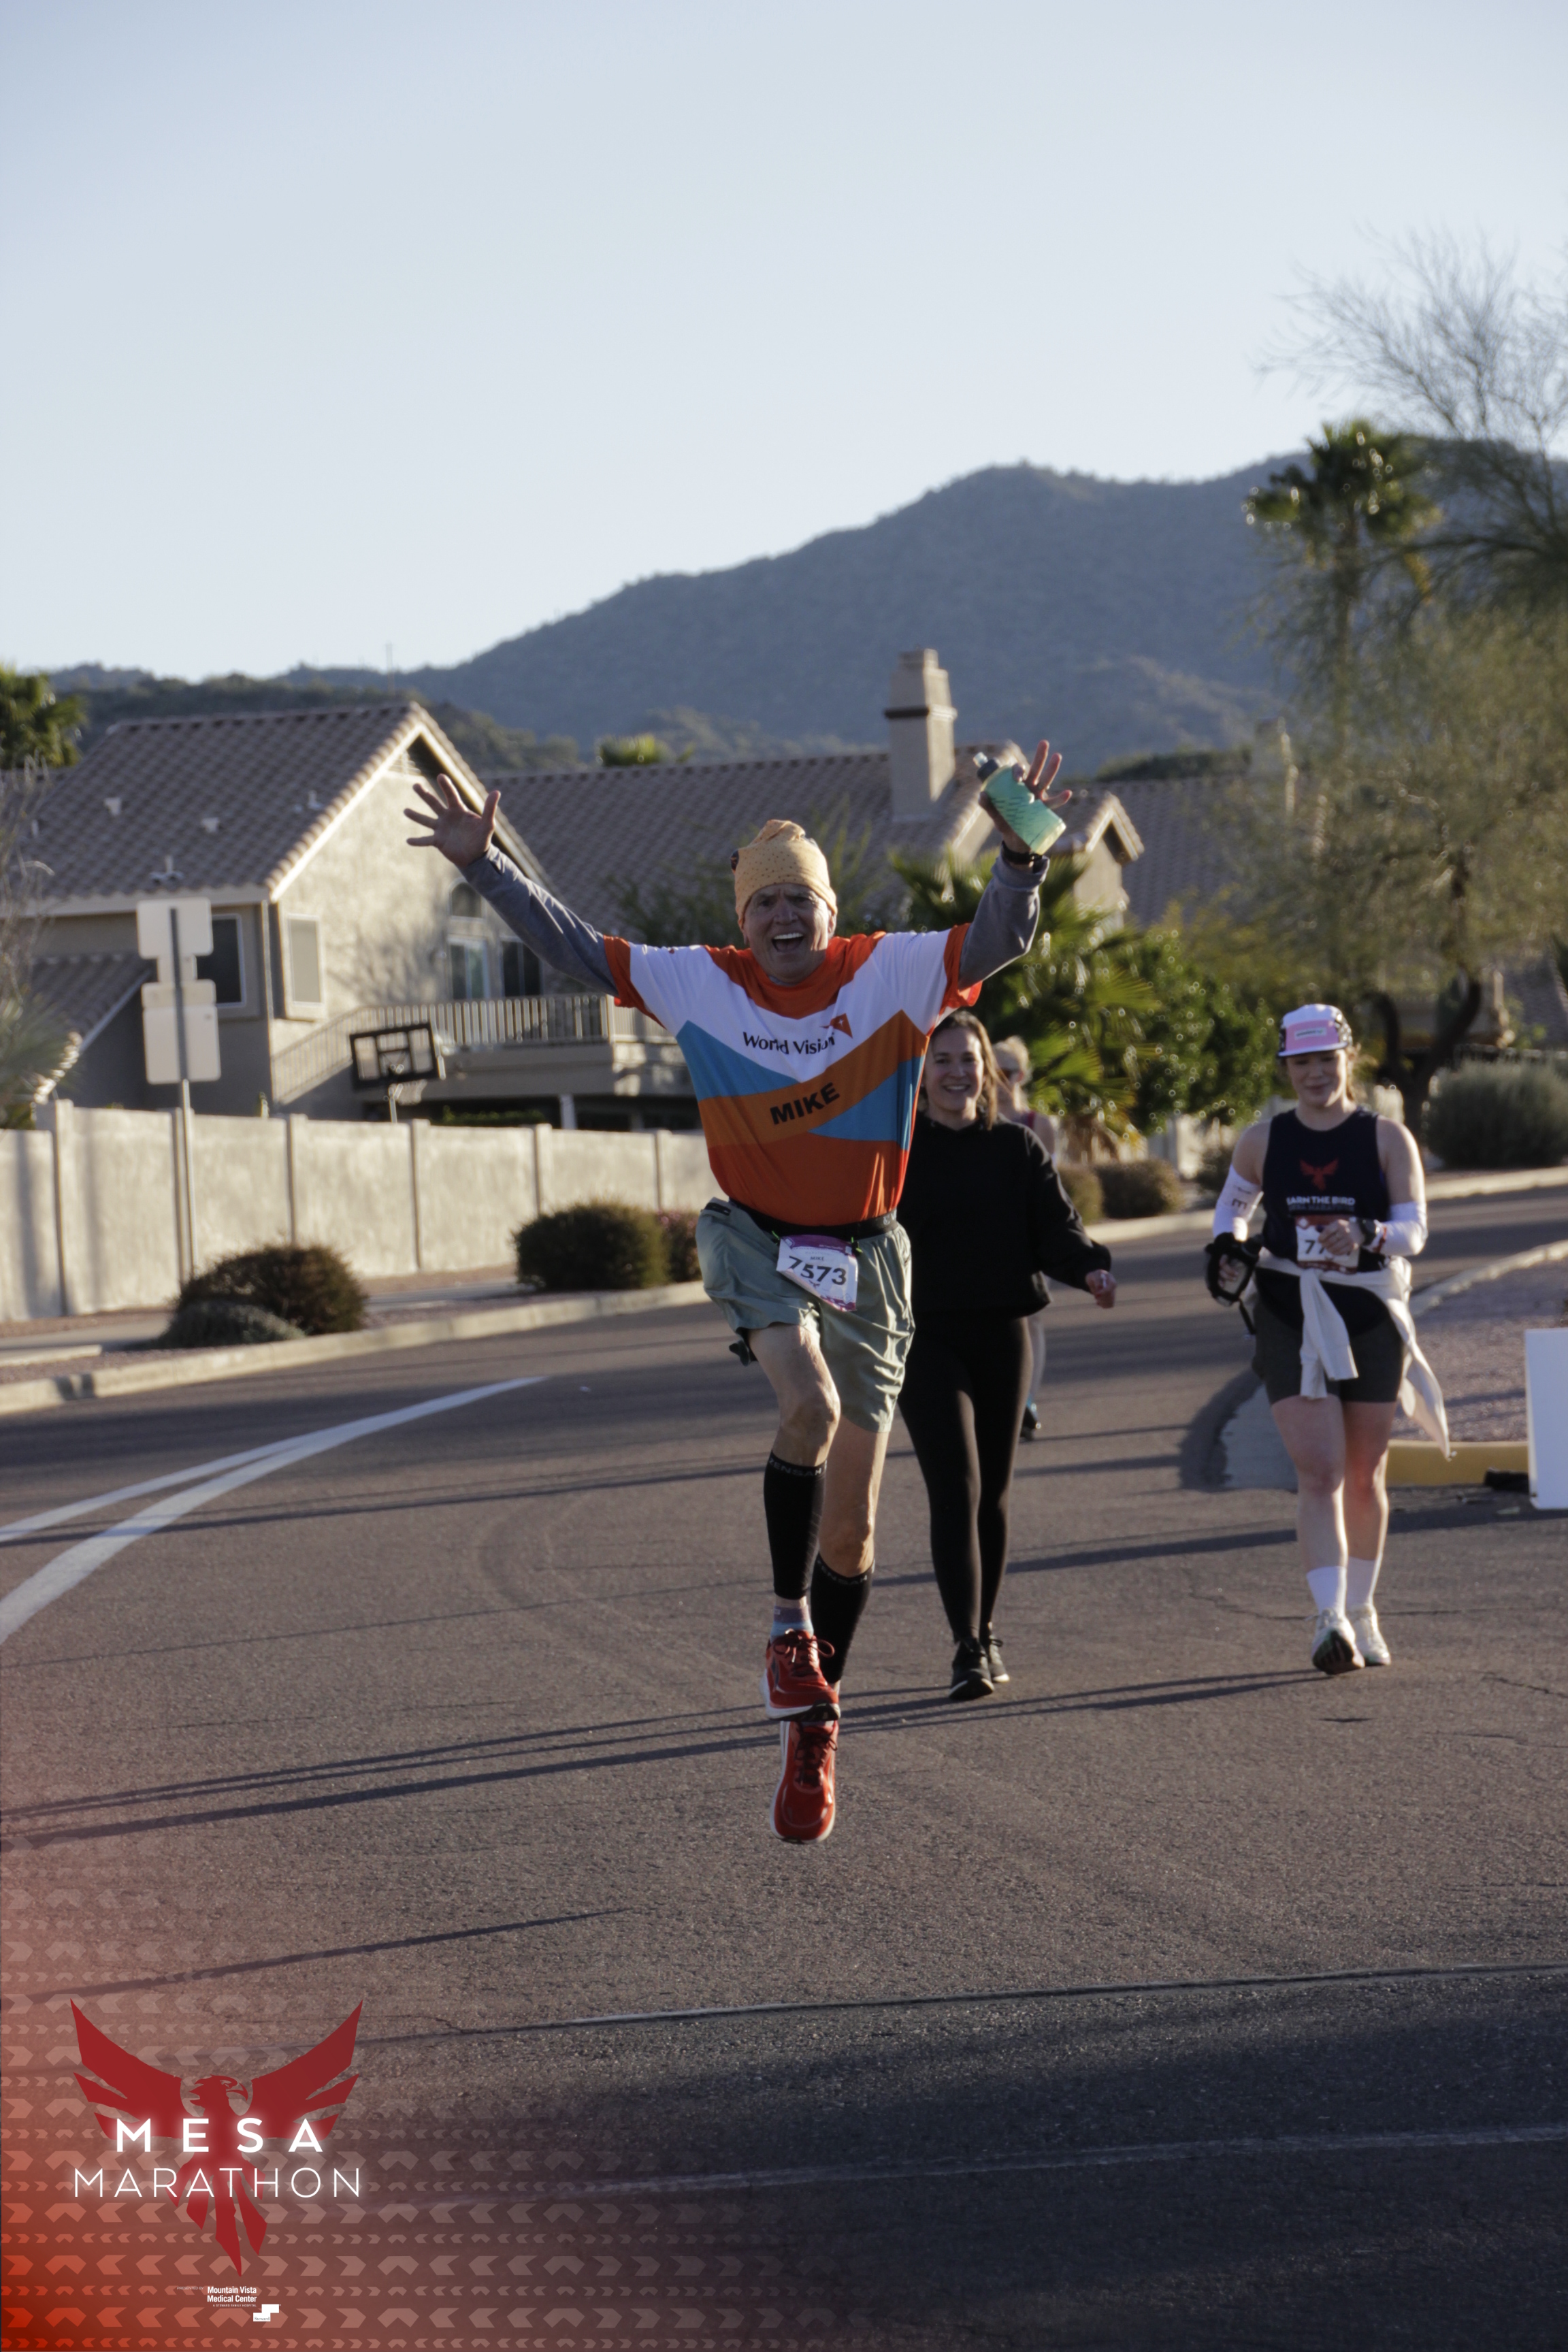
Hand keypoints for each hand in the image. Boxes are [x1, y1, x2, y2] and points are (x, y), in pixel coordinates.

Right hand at [404, 772, 499, 867]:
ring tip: (405, 811)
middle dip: (425, 795)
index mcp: (458, 811)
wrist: (476, 856)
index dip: (446, 786)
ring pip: (426, 821)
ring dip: (416, 816)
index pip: (451, 796)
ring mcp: (441, 829)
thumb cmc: (482, 838)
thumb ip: (489, 809)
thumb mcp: (487, 824)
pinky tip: (408, 841)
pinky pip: (426, 841)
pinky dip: (417, 841)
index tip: (440, 776)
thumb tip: (496, 792)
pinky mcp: (438, 842)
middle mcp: (447, 817)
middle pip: (434, 804)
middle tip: (415, 785)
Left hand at [981, 737, 1063, 854]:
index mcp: (1016, 786)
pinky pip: (1053, 803)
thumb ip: (988, 805)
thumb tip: (982, 795)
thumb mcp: (995, 815)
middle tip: (1044, 743)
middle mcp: (1029, 788)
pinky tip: (1067, 793)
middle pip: (1035, 769)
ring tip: (1057, 756)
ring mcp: (1038, 797)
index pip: (1018, 771)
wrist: (1015, 841)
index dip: (1017, 770)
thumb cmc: (1005, 823)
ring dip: (1052, 769)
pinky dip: (1060, 798)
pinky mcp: (1044, 809)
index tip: (1016, 779)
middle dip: (1040, 757)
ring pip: (1046, 780)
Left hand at [1085, 1268, 1115, 1309]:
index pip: (1112, 1286)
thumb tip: (1099, 1287)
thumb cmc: (1094, 1277)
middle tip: (1095, 1297)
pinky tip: (1098, 1302)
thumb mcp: (1093, 1276)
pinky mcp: (1111, 1299)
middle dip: (1102, 1298)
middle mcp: (1113, 1287)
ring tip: (1097, 1299)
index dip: (1105, 1291)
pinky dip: (1103, 1305)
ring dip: (1102, 1302)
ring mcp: (1113, 1293)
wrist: (1094, 1280)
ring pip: (1111, 1301)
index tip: (1097, 1294)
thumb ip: (1097, 1280)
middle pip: (1111, 1295)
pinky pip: (1110, 1305)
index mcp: (1111, 1279)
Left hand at [1318, 1218, 1359, 1261]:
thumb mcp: (1338, 1224)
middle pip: (1330, 1240)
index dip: (1321, 1237)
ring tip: (1328, 1249)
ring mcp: (1349, 1239)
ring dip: (1329, 1249)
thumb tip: (1316, 1229)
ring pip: (1335, 1247)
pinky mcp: (1352, 1246)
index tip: (1319, 1240)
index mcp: (1339, 1224)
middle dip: (1325, 1244)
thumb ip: (1328, 1228)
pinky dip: (1336, 1253)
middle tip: (1323, 1245)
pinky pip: (1341, 1251)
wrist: (1361, 1230)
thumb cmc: (1345, 1227)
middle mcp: (1344, 1231)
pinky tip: (1334, 1252)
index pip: (1327, 1231)